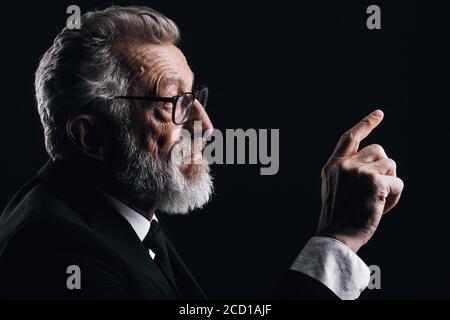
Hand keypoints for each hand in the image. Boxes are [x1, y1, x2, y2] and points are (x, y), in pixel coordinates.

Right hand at [317, 110, 403, 252]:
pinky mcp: (374, 182)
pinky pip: (398, 182)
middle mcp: (345, 164)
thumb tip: (378, 164)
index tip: (379, 113)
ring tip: (378, 200)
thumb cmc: (338, 217)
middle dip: (384, 167)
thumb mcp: (334, 189)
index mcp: (333, 166)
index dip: (366, 124)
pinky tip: (382, 207)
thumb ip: (348, 172)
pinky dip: (395, 196)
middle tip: (378, 188)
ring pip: (390, 165)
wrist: (336, 235)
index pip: (350, 138)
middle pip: (379, 150)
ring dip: (390, 182)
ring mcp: (359, 171)